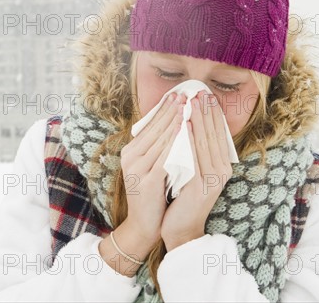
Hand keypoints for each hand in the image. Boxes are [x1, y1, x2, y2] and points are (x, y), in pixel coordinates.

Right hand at [120, 92, 184, 247]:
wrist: (144, 225)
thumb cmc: (153, 194)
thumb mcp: (152, 166)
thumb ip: (158, 147)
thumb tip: (174, 123)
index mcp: (131, 151)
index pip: (149, 125)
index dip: (164, 109)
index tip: (178, 94)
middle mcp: (130, 157)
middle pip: (154, 129)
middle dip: (171, 111)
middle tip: (185, 94)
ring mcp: (136, 169)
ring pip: (160, 141)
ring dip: (175, 123)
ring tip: (187, 108)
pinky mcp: (146, 182)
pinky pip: (165, 159)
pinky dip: (176, 145)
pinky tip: (186, 135)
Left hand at [161, 90, 232, 251]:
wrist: (181, 229)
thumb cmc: (184, 198)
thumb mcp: (193, 171)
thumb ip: (196, 152)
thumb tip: (192, 124)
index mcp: (221, 165)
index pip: (218, 134)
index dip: (213, 114)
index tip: (206, 95)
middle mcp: (221, 170)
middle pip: (214, 134)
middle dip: (207, 111)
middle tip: (201, 91)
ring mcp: (212, 178)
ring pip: (206, 142)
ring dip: (200, 119)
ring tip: (194, 101)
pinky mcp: (200, 185)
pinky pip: (195, 156)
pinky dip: (191, 138)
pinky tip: (187, 124)